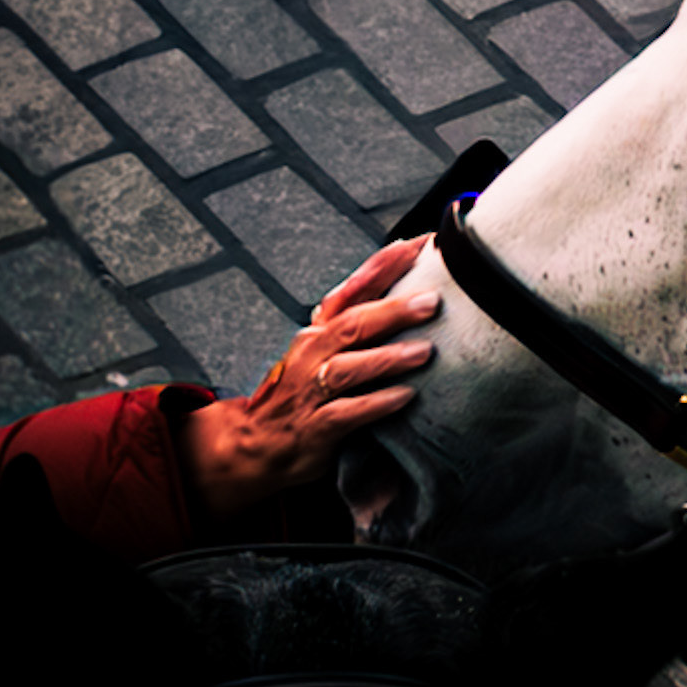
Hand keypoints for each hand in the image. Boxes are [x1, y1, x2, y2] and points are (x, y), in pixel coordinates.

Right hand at [173, 235, 439, 518]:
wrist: (255, 441)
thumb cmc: (302, 389)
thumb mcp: (324, 348)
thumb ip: (360, 321)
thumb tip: (412, 291)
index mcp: (320, 328)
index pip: (354, 288)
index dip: (385, 265)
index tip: (420, 245)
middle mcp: (313, 351)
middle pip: (353, 324)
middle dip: (393, 310)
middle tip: (431, 300)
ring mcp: (310, 388)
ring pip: (348, 367)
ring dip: (387, 358)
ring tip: (424, 352)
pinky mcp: (314, 426)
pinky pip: (346, 412)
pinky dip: (375, 404)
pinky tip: (403, 397)